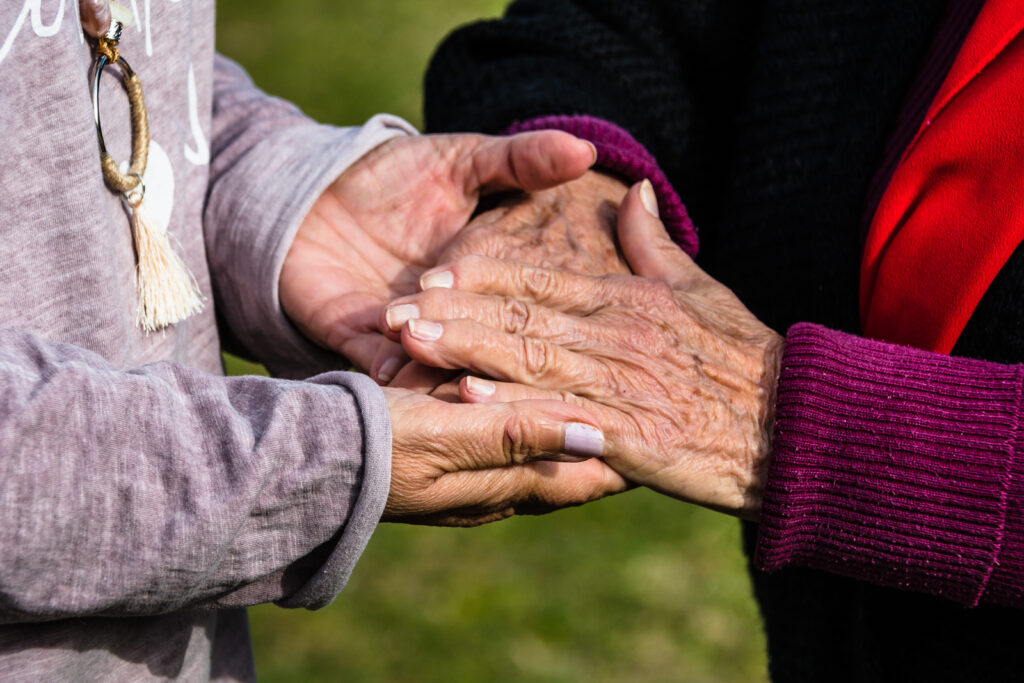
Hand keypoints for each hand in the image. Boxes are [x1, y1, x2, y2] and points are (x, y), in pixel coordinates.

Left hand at [280, 131, 596, 382]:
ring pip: (432, 364)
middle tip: (511, 371)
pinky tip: (397, 376)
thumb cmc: (394, 172)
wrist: (312, 184)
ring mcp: (407, 334)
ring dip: (440, 371)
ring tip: (453, 380)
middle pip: (480, 343)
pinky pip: (375, 365)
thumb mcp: (463, 161)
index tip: (568, 336)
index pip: (521, 303)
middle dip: (490, 353)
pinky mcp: (356, 339)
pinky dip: (388, 371)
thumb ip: (521, 161)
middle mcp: (452, 316)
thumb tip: (584, 150)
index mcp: (488, 278)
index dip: (541, 318)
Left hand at [382, 181, 783, 519]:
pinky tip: (468, 400)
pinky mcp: (634, 436)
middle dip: (454, 312)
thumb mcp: (700, 289)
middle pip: (524, 318)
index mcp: (630, 300)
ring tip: (411, 344)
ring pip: (533, 362)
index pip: (544, 281)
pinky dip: (514, 407)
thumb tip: (633, 190)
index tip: (434, 273)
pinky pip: (563, 416)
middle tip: (395, 307)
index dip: (484, 276)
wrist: (795, 422)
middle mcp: (620, 336)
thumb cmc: (744, 356)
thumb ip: (656, 243)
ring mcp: (625, 386)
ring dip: (467, 351)